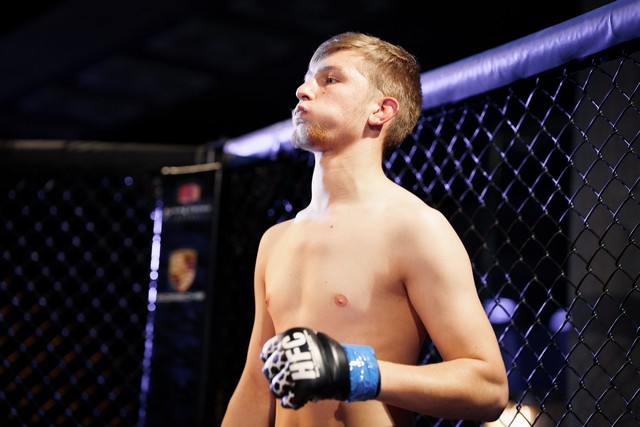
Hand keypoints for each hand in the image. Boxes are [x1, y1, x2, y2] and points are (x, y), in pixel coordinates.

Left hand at [260, 327, 379, 408]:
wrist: (351, 369)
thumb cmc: (331, 355)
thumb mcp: (311, 341)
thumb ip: (293, 346)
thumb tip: (272, 354)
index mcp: (293, 338)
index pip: (268, 351)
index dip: (270, 360)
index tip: (276, 366)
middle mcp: (291, 352)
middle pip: (269, 369)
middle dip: (275, 376)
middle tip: (285, 379)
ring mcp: (297, 371)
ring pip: (276, 386)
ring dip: (282, 390)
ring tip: (290, 390)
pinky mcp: (303, 388)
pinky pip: (288, 400)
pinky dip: (291, 402)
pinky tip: (298, 399)